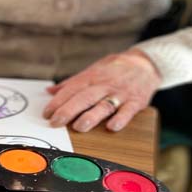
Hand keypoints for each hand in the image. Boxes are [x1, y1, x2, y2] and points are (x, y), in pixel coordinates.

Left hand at [43, 49, 161, 131]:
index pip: (72, 88)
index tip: (46, 113)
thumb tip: (50, 91)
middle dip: (68, 110)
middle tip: (55, 122)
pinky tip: (112, 127)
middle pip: (84, 97)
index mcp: (92, 77)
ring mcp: (120, 93)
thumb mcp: (93, 70)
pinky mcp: (136, 101)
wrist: (145, 64)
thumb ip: (72, 82)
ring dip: (91, 116)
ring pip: (104, 105)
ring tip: (78, 127)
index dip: (58, 101)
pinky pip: (128, 111)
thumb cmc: (114, 69)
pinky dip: (120, 119)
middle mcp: (105, 84)